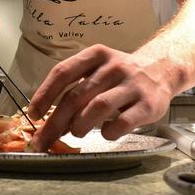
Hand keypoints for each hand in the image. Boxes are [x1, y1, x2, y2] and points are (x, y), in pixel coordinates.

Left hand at [27, 44, 174, 151]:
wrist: (161, 70)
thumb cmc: (120, 75)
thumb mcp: (97, 69)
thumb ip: (76, 87)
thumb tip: (47, 118)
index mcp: (96, 55)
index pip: (63, 72)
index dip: (45, 94)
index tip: (33, 113)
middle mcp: (113, 66)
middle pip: (76, 95)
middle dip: (55, 121)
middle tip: (44, 138)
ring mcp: (132, 84)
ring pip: (98, 106)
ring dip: (80, 125)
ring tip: (76, 132)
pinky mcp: (148, 104)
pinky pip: (123, 122)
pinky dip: (108, 132)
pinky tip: (105, 133)